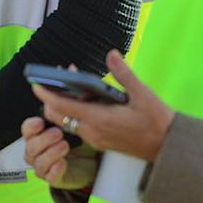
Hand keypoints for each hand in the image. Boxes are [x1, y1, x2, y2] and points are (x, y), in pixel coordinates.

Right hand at [20, 116, 98, 189]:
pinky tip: (62, 163)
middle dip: (43, 140)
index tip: (40, 122)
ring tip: (64, 146)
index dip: (31, 126)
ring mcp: (44, 167)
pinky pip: (50, 177)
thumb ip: (63, 119)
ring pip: (38, 163)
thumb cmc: (79, 142)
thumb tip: (60, 109)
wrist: (92, 161)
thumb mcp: (73, 126)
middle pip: (31, 147)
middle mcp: (37, 152)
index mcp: (38, 136)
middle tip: (58, 133)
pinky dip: (55, 170)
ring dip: (50, 154)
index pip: (27, 130)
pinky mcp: (54, 179)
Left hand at [30, 50, 175, 163]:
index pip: (62, 107)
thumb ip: (123, 74)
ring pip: (67, 121)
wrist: (168, 148)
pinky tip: (88, 96)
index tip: (34, 82)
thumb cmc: (157, 121)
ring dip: (64, 103)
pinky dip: (75, 111)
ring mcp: (95, 138)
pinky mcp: (100, 141)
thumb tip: (111, 54)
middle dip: (52, 97)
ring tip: (75, 81)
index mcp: (99, 119)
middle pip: (58, 116)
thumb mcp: (143, 94)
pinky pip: (78, 125)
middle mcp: (92, 131)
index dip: (46, 94)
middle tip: (59, 75)